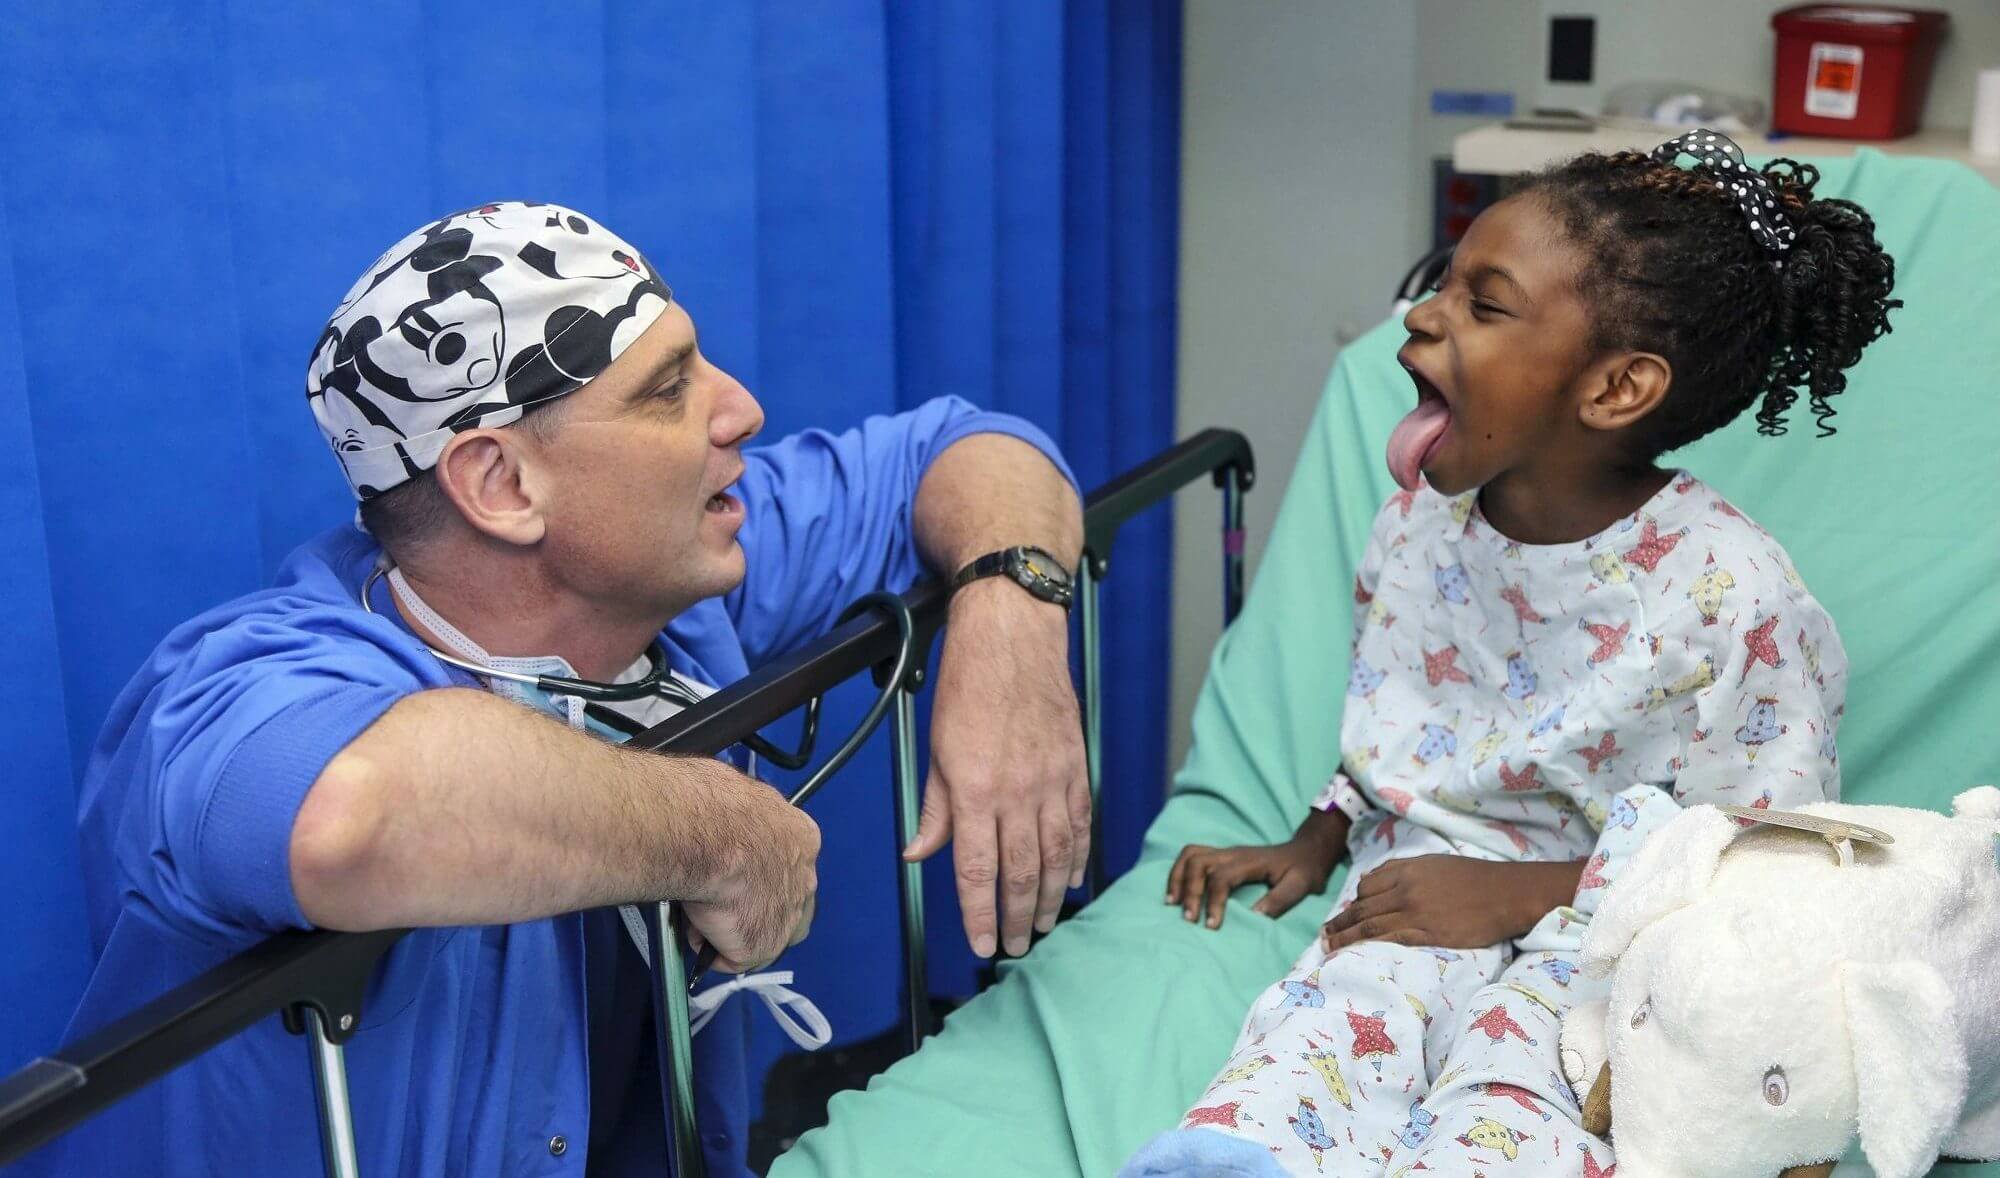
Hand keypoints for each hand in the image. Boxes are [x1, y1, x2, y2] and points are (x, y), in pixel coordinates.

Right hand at [682, 781, 820, 972]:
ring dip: (733, 931)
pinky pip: (735, 957)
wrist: (713, 835)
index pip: (790, 864)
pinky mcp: (763, 944)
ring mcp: (787, 915)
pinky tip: (695, 929)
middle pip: (785, 903)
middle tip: (719, 903)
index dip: (761, 874)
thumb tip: (717, 833)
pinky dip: (712, 949)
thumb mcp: (737, 805)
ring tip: (698, 916)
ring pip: (761, 933)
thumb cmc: (716, 808)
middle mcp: (804, 877)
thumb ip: (739, 828)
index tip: (735, 875)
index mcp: (801, 838)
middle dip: (755, 908)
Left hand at [903, 578, 1088, 958]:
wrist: (1012, 635)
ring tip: (1043, 923)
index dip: (980, 913)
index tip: (982, 943)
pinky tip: (1071, 878)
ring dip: (1050, 896)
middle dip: (1017, 917)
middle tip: (1015, 945)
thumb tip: (920, 853)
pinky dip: (1078, 856)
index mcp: (975, 790)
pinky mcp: (1076, 766)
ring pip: (1056, 855)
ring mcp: (1053, 780)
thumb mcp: (936, 748)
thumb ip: (934, 808)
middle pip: (1021, 872)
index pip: (978, 870)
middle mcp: (1018, 791)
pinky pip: (1080, 823)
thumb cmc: (967, 684)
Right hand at [1166, 829, 1344, 929]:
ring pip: (1190, 854)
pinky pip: (1191, 856)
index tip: (1212, 926)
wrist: (1308, 851)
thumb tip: (1253, 916)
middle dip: (1189, 890)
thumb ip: (1279, 901)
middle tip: (1189, 919)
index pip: (1221, 877)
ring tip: (1172, 904)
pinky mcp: (1221, 856)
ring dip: (1178, 878)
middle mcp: (1232, 853)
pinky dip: (1179, 872)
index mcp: (1249, 861)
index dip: (1214, 902)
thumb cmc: (1304, 871)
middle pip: (1198, 861)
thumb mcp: (1301, 886)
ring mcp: (1225, 852)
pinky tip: (1177, 892)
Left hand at [1321, 854, 1583, 953]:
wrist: (1505, 893)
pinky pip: (1390, 939)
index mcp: (1408, 869)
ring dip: (1345, 936)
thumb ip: (1405, 871)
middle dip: (1340, 921)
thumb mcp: (1436, 864)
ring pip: (1370, 924)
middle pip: (1363, 906)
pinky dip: (1368, 945)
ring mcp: (1415, 911)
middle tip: (1325, 933)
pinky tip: (1356, 952)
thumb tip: (1376, 882)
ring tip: (1329, 945)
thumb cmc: (1476, 878)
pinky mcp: (1428, 933)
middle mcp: (1406, 889)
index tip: (1348, 913)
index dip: (1355, 901)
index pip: (1368, 886)